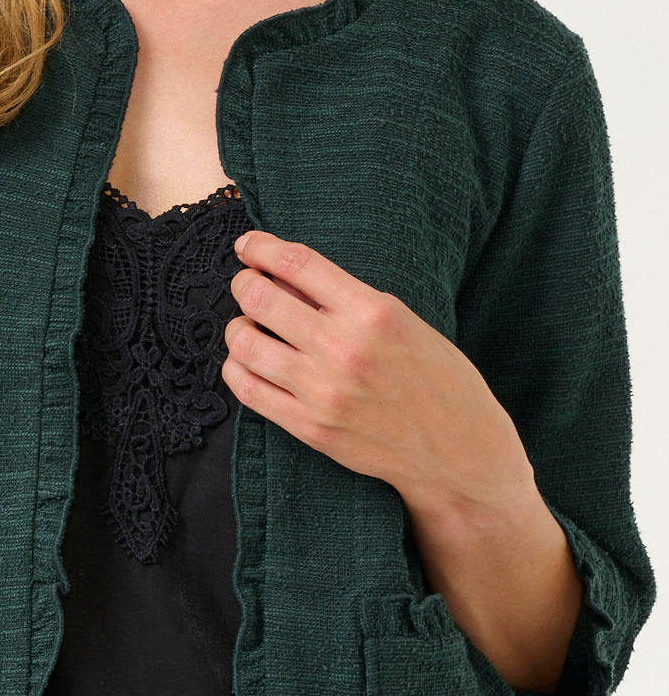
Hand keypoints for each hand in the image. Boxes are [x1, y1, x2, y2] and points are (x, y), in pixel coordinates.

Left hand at [222, 228, 533, 520]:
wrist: (459, 451)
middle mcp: (343, 348)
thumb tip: (285, 279)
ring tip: (246, 325)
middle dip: (244, 283)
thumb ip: (348, 300)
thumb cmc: (439, 380)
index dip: (261, 247)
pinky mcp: (310, 427)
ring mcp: (322, 391)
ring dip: (237, 327)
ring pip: (246, 344)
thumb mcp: (405, 322)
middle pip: (260, 298)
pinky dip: (236, 368)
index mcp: (373, 312)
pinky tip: (245, 361)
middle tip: (246, 283)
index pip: (297, 263)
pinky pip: (249, 390)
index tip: (248, 244)